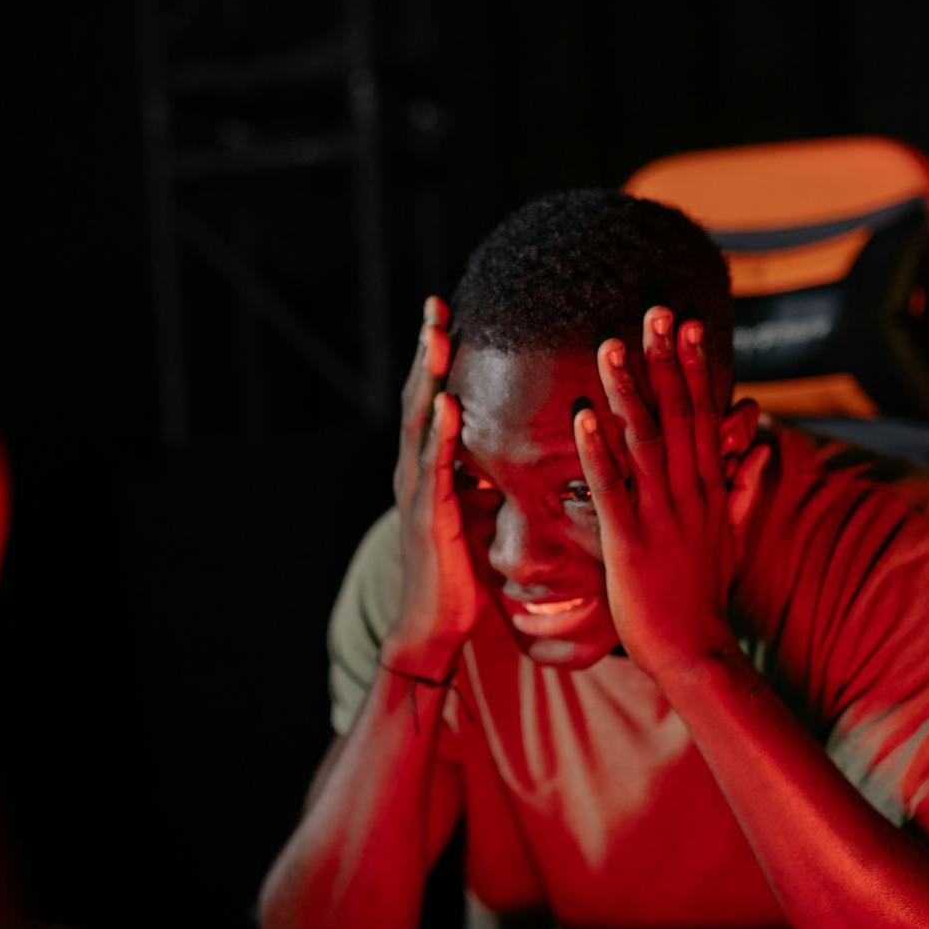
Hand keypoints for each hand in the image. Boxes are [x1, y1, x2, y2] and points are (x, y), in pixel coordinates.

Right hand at [383, 296, 480, 678]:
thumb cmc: (460, 571)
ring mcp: (417, 493)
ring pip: (420, 423)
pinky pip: (434, 468)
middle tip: (435, 303)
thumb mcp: (478, 512)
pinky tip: (447, 403)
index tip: (448, 314)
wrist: (437, 625)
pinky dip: (439, 434)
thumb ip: (485, 477)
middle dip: (427, 350)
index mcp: (428, 468)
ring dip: (429, 377)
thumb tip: (514, 448)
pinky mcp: (428, 518)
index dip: (437, 358)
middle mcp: (415, 472)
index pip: (432, 399)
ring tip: (437, 335)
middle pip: (419, 397)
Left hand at [572, 306, 772, 682]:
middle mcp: (690, 494)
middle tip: (655, 312)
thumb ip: (745, 489)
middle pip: (679, 415)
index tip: (688, 326)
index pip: (704, 416)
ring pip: (645, 442)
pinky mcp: (630, 544)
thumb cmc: (706, 597)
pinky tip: (583, 418)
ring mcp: (661, 517)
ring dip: (628, 391)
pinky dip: (598, 452)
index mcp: (711, 489)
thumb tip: (760, 447)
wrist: (696, 652)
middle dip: (665, 362)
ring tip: (610, 346)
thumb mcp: (733, 538)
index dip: (694, 369)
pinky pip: (612, 490)